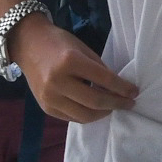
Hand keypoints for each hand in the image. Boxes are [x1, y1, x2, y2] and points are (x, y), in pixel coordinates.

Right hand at [16, 21, 138, 126]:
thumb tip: (118, 89)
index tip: (134, 92)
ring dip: (103, 113)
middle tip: (129, 103)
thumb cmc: (58, 43)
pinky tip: (96, 109)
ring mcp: (50, 97)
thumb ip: (99, 69)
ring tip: (113, 107)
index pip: (104, 80)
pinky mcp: (46, 107)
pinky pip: (72, 118)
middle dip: (116, 104)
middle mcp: (58, 82)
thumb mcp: (82, 49)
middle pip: (96, 102)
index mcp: (70, 62)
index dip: (122, 88)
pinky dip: (87, 115)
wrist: (27, 45)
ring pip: (85, 116)